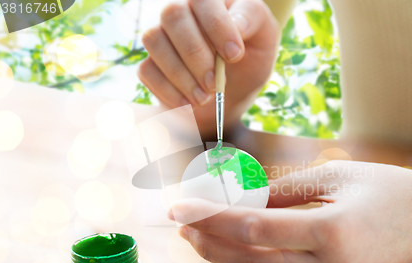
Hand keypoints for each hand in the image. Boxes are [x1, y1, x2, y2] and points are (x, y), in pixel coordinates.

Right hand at [138, 0, 278, 136]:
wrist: (231, 97)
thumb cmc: (250, 61)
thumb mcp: (265, 39)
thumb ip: (254, 20)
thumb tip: (237, 22)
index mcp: (210, 2)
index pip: (203, 0)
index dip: (217, 27)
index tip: (234, 55)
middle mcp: (181, 12)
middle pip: (173, 14)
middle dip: (196, 54)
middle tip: (215, 83)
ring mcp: (161, 37)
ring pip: (154, 40)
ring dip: (181, 74)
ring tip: (205, 97)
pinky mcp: (150, 65)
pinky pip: (147, 70)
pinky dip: (169, 90)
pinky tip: (189, 103)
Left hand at [168, 160, 411, 262]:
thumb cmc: (399, 194)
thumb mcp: (341, 176)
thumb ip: (288, 191)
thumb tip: (247, 199)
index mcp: (333, 233)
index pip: (253, 227)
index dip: (210, 218)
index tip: (180, 209)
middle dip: (211, 245)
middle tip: (185, 228)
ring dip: (233, 259)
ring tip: (207, 239)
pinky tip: (247, 254)